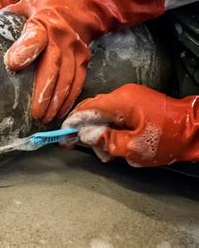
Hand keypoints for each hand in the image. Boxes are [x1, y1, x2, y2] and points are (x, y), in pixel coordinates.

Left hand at [4, 0, 166, 122]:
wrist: (79, 8)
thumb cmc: (44, 10)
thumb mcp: (24, 7)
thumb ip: (6, 18)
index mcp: (42, 22)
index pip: (35, 37)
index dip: (25, 50)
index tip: (13, 64)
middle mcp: (61, 36)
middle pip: (53, 65)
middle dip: (44, 91)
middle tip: (35, 112)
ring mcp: (75, 49)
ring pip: (67, 78)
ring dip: (57, 101)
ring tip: (45, 117)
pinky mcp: (83, 59)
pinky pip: (78, 82)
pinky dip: (69, 99)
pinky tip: (60, 112)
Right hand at [61, 84, 198, 166]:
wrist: (196, 130)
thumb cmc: (167, 139)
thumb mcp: (133, 147)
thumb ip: (105, 140)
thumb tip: (84, 135)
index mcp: (120, 102)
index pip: (86, 108)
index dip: (71, 122)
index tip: (63, 136)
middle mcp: (122, 94)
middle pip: (93, 110)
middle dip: (89, 132)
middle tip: (90, 151)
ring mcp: (130, 96)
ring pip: (104, 113)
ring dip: (102, 133)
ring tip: (111, 154)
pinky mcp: (137, 101)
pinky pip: (116, 113)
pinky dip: (113, 128)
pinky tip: (120, 144)